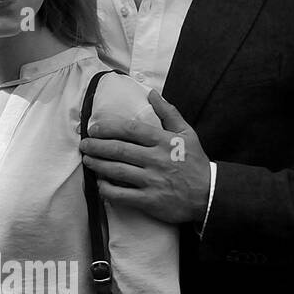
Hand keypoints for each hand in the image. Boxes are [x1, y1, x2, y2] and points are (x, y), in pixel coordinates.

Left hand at [79, 90, 210, 223]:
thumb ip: (168, 112)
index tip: (93, 128)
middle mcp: (156, 159)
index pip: (129, 130)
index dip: (107, 128)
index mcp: (163, 141)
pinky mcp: (150, 200)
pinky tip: (100, 184)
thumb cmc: (195, 162)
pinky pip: (121, 195)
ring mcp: (152, 180)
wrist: (210, 195)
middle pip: (118, 150)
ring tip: (87, 160)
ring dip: (97, 165)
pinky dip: (106, 189)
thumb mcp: (187, 133)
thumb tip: (151, 93)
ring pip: (116, 171)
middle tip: (84, 145)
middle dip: (96, 146)